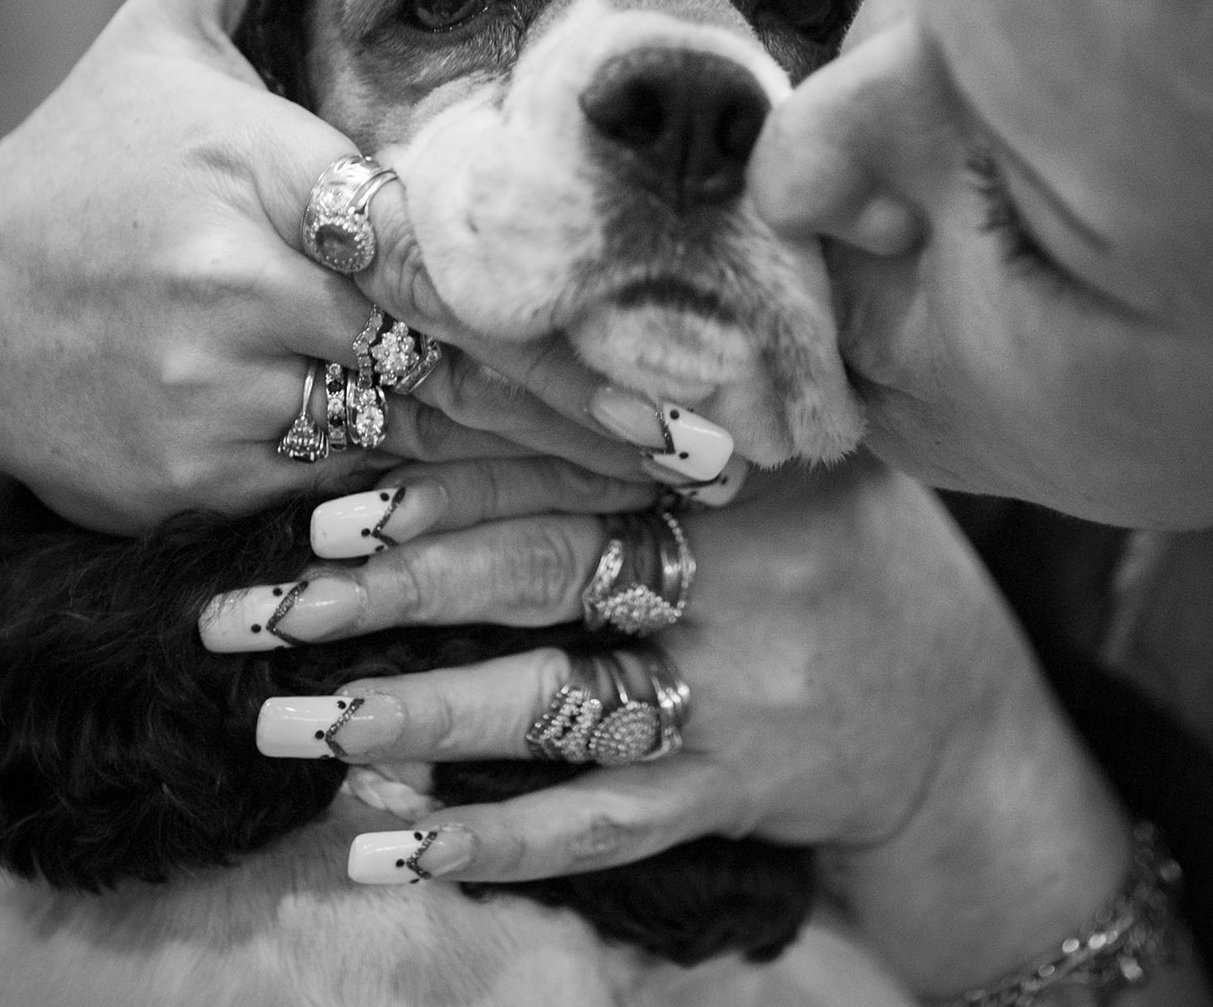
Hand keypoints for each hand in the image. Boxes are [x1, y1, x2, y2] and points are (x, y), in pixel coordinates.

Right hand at [0, 0, 661, 536]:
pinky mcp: (193, 487)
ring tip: (666, 498)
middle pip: (453, 357)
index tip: (669, 334)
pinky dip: (445, 527)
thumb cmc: (87, 167)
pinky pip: (351, 511)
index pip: (436, 239)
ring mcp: (214, 397)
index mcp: (258, 166)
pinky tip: (542, 541)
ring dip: (544, 483)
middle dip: (590, 412)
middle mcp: (240, 286)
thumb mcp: (164, 25)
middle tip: (715, 447)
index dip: (558, 302)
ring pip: (418, 448)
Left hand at [217, 452, 1146, 996]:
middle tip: (247, 615)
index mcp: (735, 466)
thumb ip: (665, 418)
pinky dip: (494, 841)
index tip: (326, 508)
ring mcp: (743, 687)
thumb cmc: (847, 556)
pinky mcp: (739, 787)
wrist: (966, 714)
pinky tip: (390, 847)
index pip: (564, 463)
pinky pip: (602, 822)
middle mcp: (739, 567)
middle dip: (382, 596)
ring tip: (284, 727)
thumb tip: (483, 365)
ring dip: (412, 716)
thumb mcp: (788, 458)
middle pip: (535, 574)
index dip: (439, 482)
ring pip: (553, 704)